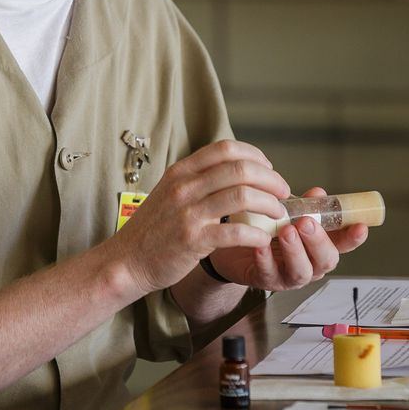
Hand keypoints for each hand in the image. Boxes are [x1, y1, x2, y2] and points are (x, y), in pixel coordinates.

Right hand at [107, 140, 289, 296]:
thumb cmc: (152, 230)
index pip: (226, 148)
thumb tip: (234, 171)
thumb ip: (197, 179)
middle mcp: (185, 187)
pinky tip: (263, 238)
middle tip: (282, 192)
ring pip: (242, 196)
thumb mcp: (169, 192)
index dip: (254, 155)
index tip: (268, 168)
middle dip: (270, 179)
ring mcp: (188, 213)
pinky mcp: (193, 240)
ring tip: (277, 213)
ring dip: (269, 204)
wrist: (126, 261)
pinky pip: (235, 231)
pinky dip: (256, 234)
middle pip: (240, 169)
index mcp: (181, 171)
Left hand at [208, 187, 368, 290]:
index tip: (360, 226)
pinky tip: (260, 245)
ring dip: (295, 250)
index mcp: (319, 248)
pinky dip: (265, 259)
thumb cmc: (268, 230)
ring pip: (300, 271)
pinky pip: (267, 272)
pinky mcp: (264, 280)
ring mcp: (287, 276)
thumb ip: (306, 207)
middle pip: (325, 261)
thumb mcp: (289, 215)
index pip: (342, 244)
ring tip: (286, 231)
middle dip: (318, 241)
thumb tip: (319, 193)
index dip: (353, 238)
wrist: (235, 244)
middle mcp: (309, 265)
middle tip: (307, 222)